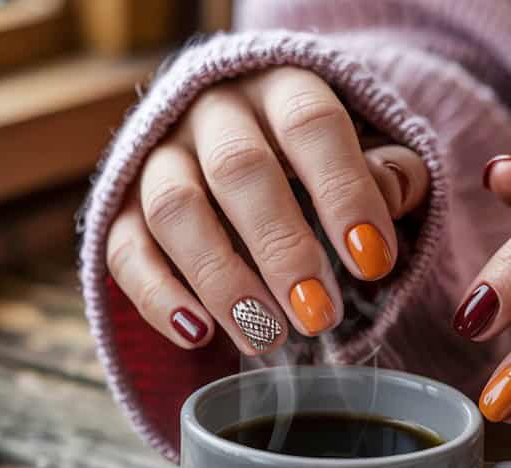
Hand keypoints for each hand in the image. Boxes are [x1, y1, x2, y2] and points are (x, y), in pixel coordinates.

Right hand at [106, 67, 428, 353]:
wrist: (232, 140)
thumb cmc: (313, 159)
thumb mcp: (365, 150)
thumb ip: (390, 171)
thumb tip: (391, 193)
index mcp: (280, 86)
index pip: (311, 124)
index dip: (344, 192)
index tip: (374, 263)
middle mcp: (212, 112)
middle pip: (238, 169)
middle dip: (282, 248)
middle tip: (319, 315)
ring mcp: (157, 155)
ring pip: (175, 208)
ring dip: (222, 279)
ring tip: (267, 338)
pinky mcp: (118, 204)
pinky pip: (125, 249)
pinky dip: (158, 296)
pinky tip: (199, 335)